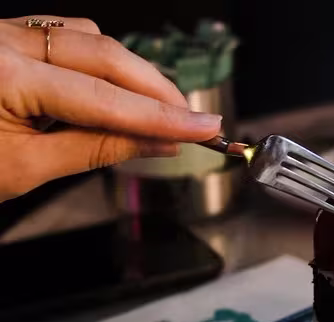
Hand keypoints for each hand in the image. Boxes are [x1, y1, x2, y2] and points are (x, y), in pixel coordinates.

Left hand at [0, 15, 223, 200]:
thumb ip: (96, 150)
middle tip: (193, 121)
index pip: (105, 99)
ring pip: (89, 38)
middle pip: (104, 53)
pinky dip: (101, 62)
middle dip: (155, 89)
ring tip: (159, 110)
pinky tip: (117, 89)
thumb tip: (158, 144)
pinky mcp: (5, 36)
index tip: (205, 129)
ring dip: (131, 73)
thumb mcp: (24, 168)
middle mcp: (3, 41)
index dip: (162, 117)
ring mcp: (3, 33)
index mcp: (3, 74)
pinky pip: (65, 35)